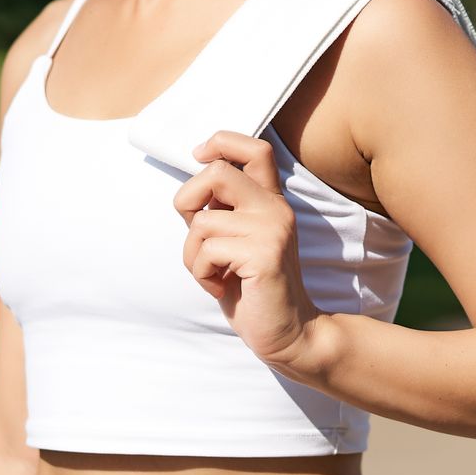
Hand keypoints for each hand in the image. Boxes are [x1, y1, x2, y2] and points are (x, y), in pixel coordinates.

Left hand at [174, 129, 319, 371]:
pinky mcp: (264, 255)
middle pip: (217, 172)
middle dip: (187, 200)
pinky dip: (201, 274)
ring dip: (192, 255)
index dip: (222, 143)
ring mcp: (272, 230)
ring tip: (212, 273)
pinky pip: (207, 252)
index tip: (200, 156)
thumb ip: (221, 213)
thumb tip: (191, 189)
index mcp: (270, 201)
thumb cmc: (252, 288)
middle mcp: (275, 209)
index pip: (256, 149)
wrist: (288, 331)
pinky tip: (221, 288)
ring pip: (202, 222)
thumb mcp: (235, 241)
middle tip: (194, 230)